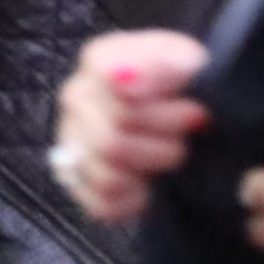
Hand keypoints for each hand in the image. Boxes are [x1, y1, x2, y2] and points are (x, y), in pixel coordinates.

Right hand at [52, 30, 212, 222]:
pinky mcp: (77, 181)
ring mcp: (71, 139)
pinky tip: (150, 181)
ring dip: (153, 168)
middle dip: (165, 140)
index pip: (110, 88)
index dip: (157, 106)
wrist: (182, 103)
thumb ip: (165, 62)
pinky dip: (134, 199)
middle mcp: (77, 98)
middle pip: (112, 138)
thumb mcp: (189, 59)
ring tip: (172, 152)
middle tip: (192, 132)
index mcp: (101, 60)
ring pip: (106, 174)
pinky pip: (102, 203)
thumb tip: (128, 77)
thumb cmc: (184, 82)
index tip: (191, 108)